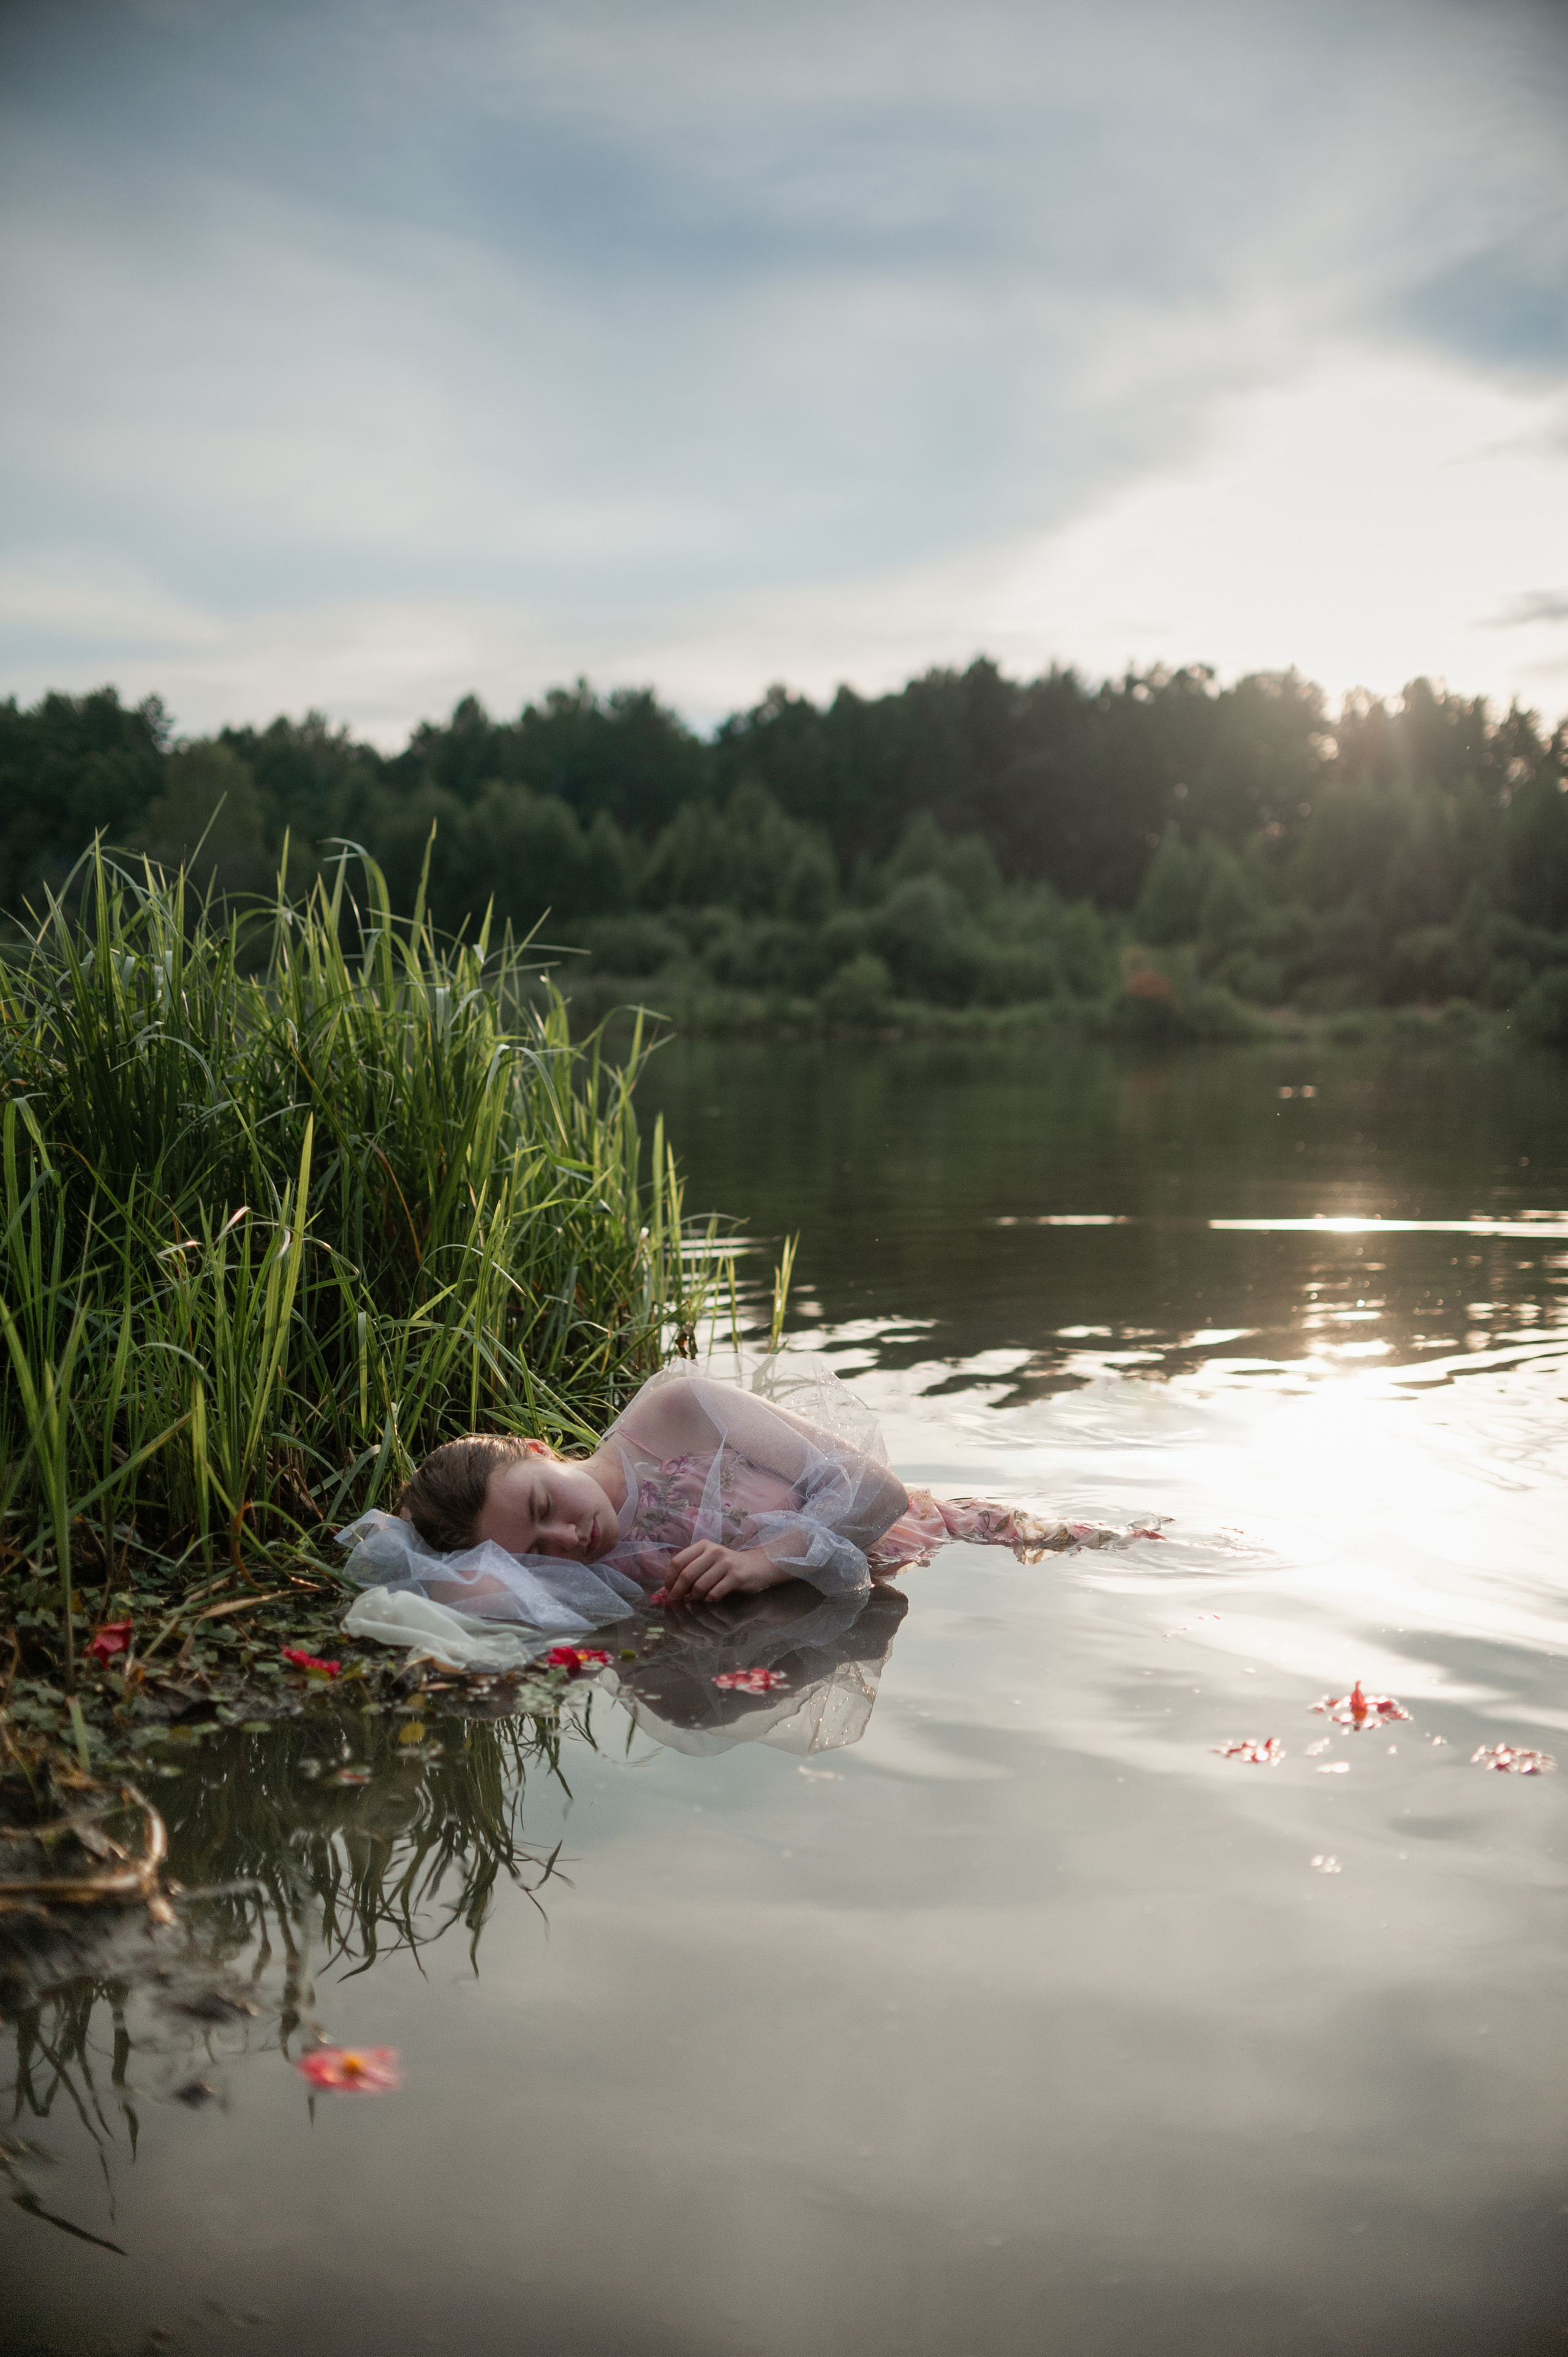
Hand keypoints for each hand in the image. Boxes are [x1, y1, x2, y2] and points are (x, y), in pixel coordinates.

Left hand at [660, 1541, 795, 1603]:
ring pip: (699, 1586)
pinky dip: (708, 1600)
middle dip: (678, 1592)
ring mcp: (726, 1563)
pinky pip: (714, 1593)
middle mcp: (713, 1551)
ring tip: (696, 1601)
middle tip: (676, 1602)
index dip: (669, 1579)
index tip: (668, 1591)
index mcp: (703, 1546)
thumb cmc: (727, 1567)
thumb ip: (688, 1573)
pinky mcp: (736, 1576)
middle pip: (686, 1575)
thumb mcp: (707, 1564)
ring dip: (694, 1598)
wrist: (757, 1566)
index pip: (677, 1562)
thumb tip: (664, 1591)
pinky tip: (711, 1600)